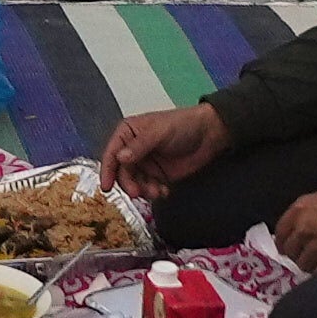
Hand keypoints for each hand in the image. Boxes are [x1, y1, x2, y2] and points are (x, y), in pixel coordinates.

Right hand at [101, 102, 224, 194]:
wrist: (210, 134)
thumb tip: (120, 158)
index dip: (107, 170)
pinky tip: (165, 191)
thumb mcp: (159, 132)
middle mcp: (133, 149)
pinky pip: (149, 188)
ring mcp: (146, 163)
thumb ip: (139, 146)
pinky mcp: (158, 175)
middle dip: (129, 184)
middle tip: (138, 192)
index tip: (106, 186)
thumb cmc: (183, 125)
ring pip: (135, 182)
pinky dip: (154, 192)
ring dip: (143, 190)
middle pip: (122, 172)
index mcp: (128, 133)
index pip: (112, 153)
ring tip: (157, 191)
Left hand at [269, 181, 316, 273]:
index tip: (286, 246)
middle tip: (306, 256)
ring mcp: (313, 247)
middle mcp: (302, 228)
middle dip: (296, 253)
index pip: (281, 229)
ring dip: (310, 264)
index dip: (283, 240)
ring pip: (302, 264)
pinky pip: (316, 274)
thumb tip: (312, 222)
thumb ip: (315, 210)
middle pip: (289, 249)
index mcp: (302, 207)